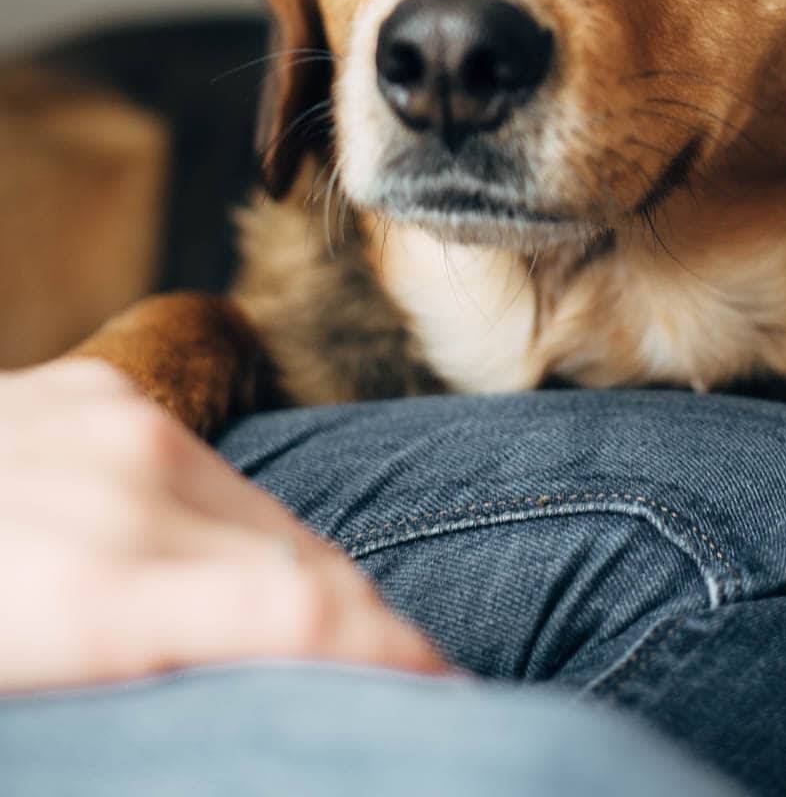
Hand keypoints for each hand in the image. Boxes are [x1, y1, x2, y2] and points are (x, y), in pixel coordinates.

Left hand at [0, 359, 450, 691]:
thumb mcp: (30, 688)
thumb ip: (152, 679)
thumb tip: (255, 693)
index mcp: (94, 591)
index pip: (298, 611)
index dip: (391, 654)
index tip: (448, 691)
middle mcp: (127, 487)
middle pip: (305, 558)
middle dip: (369, 626)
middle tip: (408, 688)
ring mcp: (118, 422)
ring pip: (268, 507)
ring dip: (312, 575)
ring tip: (332, 638)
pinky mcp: (101, 389)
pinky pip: (210, 466)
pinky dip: (244, 525)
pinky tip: (246, 568)